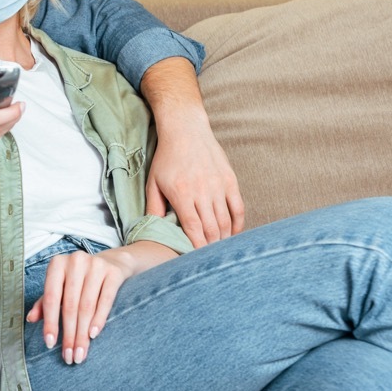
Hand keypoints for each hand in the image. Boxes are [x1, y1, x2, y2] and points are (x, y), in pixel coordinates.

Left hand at [26, 248, 131, 364]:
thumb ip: (44, 302)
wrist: (111, 263)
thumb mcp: (60, 286)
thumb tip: (30, 319)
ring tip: (81, 353)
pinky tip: (93, 335)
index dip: (50, 322)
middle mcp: (75, 261)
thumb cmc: (78, 279)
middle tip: (69, 356)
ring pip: (87, 306)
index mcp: (57, 264)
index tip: (49, 344)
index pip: (51, 298)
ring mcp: (96, 265)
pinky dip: (99, 319)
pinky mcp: (113, 273)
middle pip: (70, 305)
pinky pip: (105, 301)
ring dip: (83, 334)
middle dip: (69, 334)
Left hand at [145, 113, 243, 246]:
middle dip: (210, 247)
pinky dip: (237, 224)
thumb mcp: (154, 182)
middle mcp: (202, 192)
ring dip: (223, 238)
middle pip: (211, 229)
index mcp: (182, 194)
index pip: (192, 229)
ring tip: (218, 249)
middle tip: (207, 259)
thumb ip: (154, 207)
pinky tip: (232, 233)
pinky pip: (238, 208)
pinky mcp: (230, 181)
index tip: (195, 260)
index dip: (196, 247)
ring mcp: (219, 186)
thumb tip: (153, 229)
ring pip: (225, 221)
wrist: (186, 130)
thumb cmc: (167, 157)